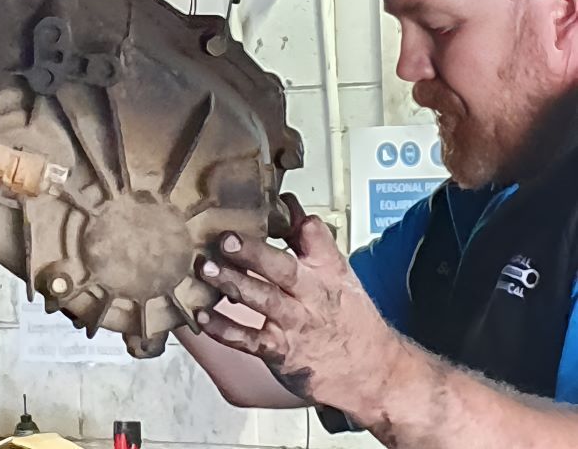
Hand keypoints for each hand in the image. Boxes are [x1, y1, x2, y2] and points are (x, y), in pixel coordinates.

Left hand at [196, 195, 406, 417]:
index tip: (274, 203)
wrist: (373, 373)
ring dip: (232, 283)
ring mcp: (295, 325)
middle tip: (226, 239)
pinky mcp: (281, 353)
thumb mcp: (338, 274)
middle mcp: (311, 295)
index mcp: (326, 271)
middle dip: (253, 253)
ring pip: (262, 301)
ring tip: (207, 268)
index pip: (315, 237)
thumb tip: (287, 203)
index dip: (296, 220)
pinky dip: (225, 329)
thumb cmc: (350, 317)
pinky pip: (249, 340)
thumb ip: (309, 239)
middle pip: (282, 269)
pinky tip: (204, 316)